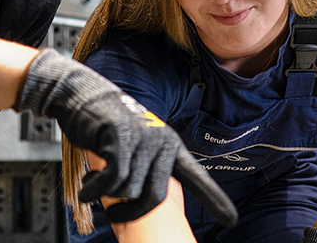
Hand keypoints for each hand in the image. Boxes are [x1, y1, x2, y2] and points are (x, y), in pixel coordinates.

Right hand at [14, 50, 236, 224]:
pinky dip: (97, 190)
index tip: (231, 219)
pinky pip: (113, 178)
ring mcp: (144, 137)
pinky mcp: (122, 136)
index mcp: (171, 148)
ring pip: (130, 190)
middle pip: (155, 196)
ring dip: (107, 196)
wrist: (85, 97)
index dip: (213, 198)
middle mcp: (162, 142)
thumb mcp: (134, 151)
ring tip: (95, 187)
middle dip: (131, 214)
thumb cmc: (108, 131)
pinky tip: (88, 189)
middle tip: (114, 218)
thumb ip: (146, 173)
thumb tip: (145, 201)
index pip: (196, 177)